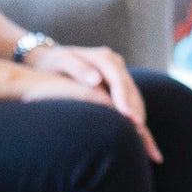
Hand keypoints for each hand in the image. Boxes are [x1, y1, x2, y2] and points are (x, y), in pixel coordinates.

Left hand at [12, 44, 159, 160]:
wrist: (50, 58)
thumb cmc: (52, 63)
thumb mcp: (61, 62)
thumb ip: (78, 69)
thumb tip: (96, 80)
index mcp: (103, 58)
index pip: (119, 80)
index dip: (124, 98)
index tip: (127, 116)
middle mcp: (115, 63)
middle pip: (130, 89)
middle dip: (135, 110)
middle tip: (140, 131)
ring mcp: (118, 71)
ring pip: (133, 94)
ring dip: (138, 112)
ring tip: (141, 134)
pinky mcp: (116, 81)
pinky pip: (129, 97)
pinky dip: (134, 111)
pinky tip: (135, 127)